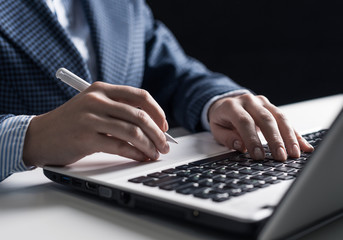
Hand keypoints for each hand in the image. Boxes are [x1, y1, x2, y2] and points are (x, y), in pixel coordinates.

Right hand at [23, 82, 169, 166]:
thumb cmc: (71, 122)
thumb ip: (118, 110)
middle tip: (165, 145)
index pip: (140, 96)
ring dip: (149, 145)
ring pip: (132, 131)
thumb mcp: (93, 106)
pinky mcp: (85, 138)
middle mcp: (97, 100)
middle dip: (158, 133)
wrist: (39, 135)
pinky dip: (135, 153)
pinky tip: (141, 157)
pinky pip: (119, 146)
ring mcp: (90, 118)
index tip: (164, 126)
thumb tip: (152, 126)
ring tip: (155, 154)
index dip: (157, 112)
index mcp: (102, 89)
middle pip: (140, 115)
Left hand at [208, 94, 313, 160]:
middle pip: (265, 119)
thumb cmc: (222, 119)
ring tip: (294, 153)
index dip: (252, 139)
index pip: (244, 122)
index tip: (259, 156)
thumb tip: (241, 146)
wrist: (225, 104)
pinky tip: (303, 146)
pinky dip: (295, 134)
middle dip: (275, 139)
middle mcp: (249, 101)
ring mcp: (262, 102)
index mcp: (231, 106)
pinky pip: (286, 120)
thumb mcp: (216, 129)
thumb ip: (227, 138)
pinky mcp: (271, 107)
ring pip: (279, 117)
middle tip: (280, 157)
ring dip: (289, 137)